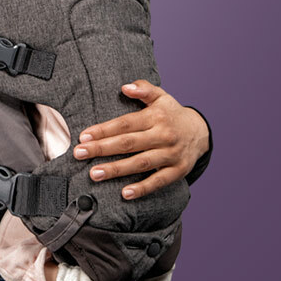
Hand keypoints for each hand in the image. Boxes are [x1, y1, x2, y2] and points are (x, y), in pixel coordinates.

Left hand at [72, 79, 209, 199]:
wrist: (201, 132)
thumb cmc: (171, 114)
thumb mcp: (161, 96)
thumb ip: (143, 89)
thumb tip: (125, 87)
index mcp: (155, 117)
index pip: (125, 124)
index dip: (103, 130)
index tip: (83, 137)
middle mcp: (163, 135)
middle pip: (128, 143)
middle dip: (102, 149)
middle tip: (79, 154)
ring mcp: (171, 154)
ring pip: (140, 163)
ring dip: (116, 169)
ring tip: (94, 174)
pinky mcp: (178, 170)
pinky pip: (159, 181)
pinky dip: (142, 188)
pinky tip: (125, 193)